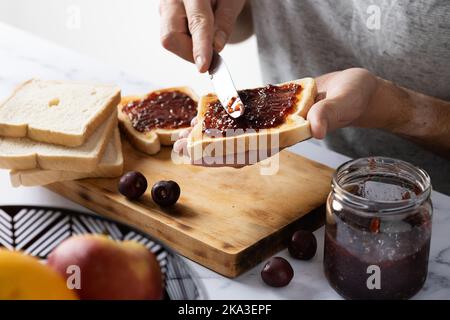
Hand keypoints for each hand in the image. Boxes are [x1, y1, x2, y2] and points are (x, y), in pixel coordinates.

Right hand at [159, 0, 246, 71]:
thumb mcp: (232, 1)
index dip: (201, 47)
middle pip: (171, 36)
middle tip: (210, 54)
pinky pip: (172, 39)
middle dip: (191, 52)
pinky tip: (196, 34)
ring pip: (170, 41)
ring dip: (189, 48)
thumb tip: (216, 47)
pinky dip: (187, 43)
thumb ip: (225, 21)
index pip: (196, 22)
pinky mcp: (164, 16)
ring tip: (204, 37)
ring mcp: (165, 7)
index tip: (204, 66)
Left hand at [173, 68, 379, 166]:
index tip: (199, 158)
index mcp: (287, 136)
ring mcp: (271, 120)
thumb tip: (316, 127)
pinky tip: (209, 109)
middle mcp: (275, 132)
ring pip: (238, 131)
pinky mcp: (272, 106)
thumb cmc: (353, 99)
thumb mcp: (344, 103)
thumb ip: (330, 114)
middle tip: (179, 149)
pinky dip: (226, 112)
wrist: (354, 91)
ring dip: (212, 132)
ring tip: (185, 130)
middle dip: (208, 150)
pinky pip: (246, 112)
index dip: (225, 156)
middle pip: (237, 146)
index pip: (251, 151)